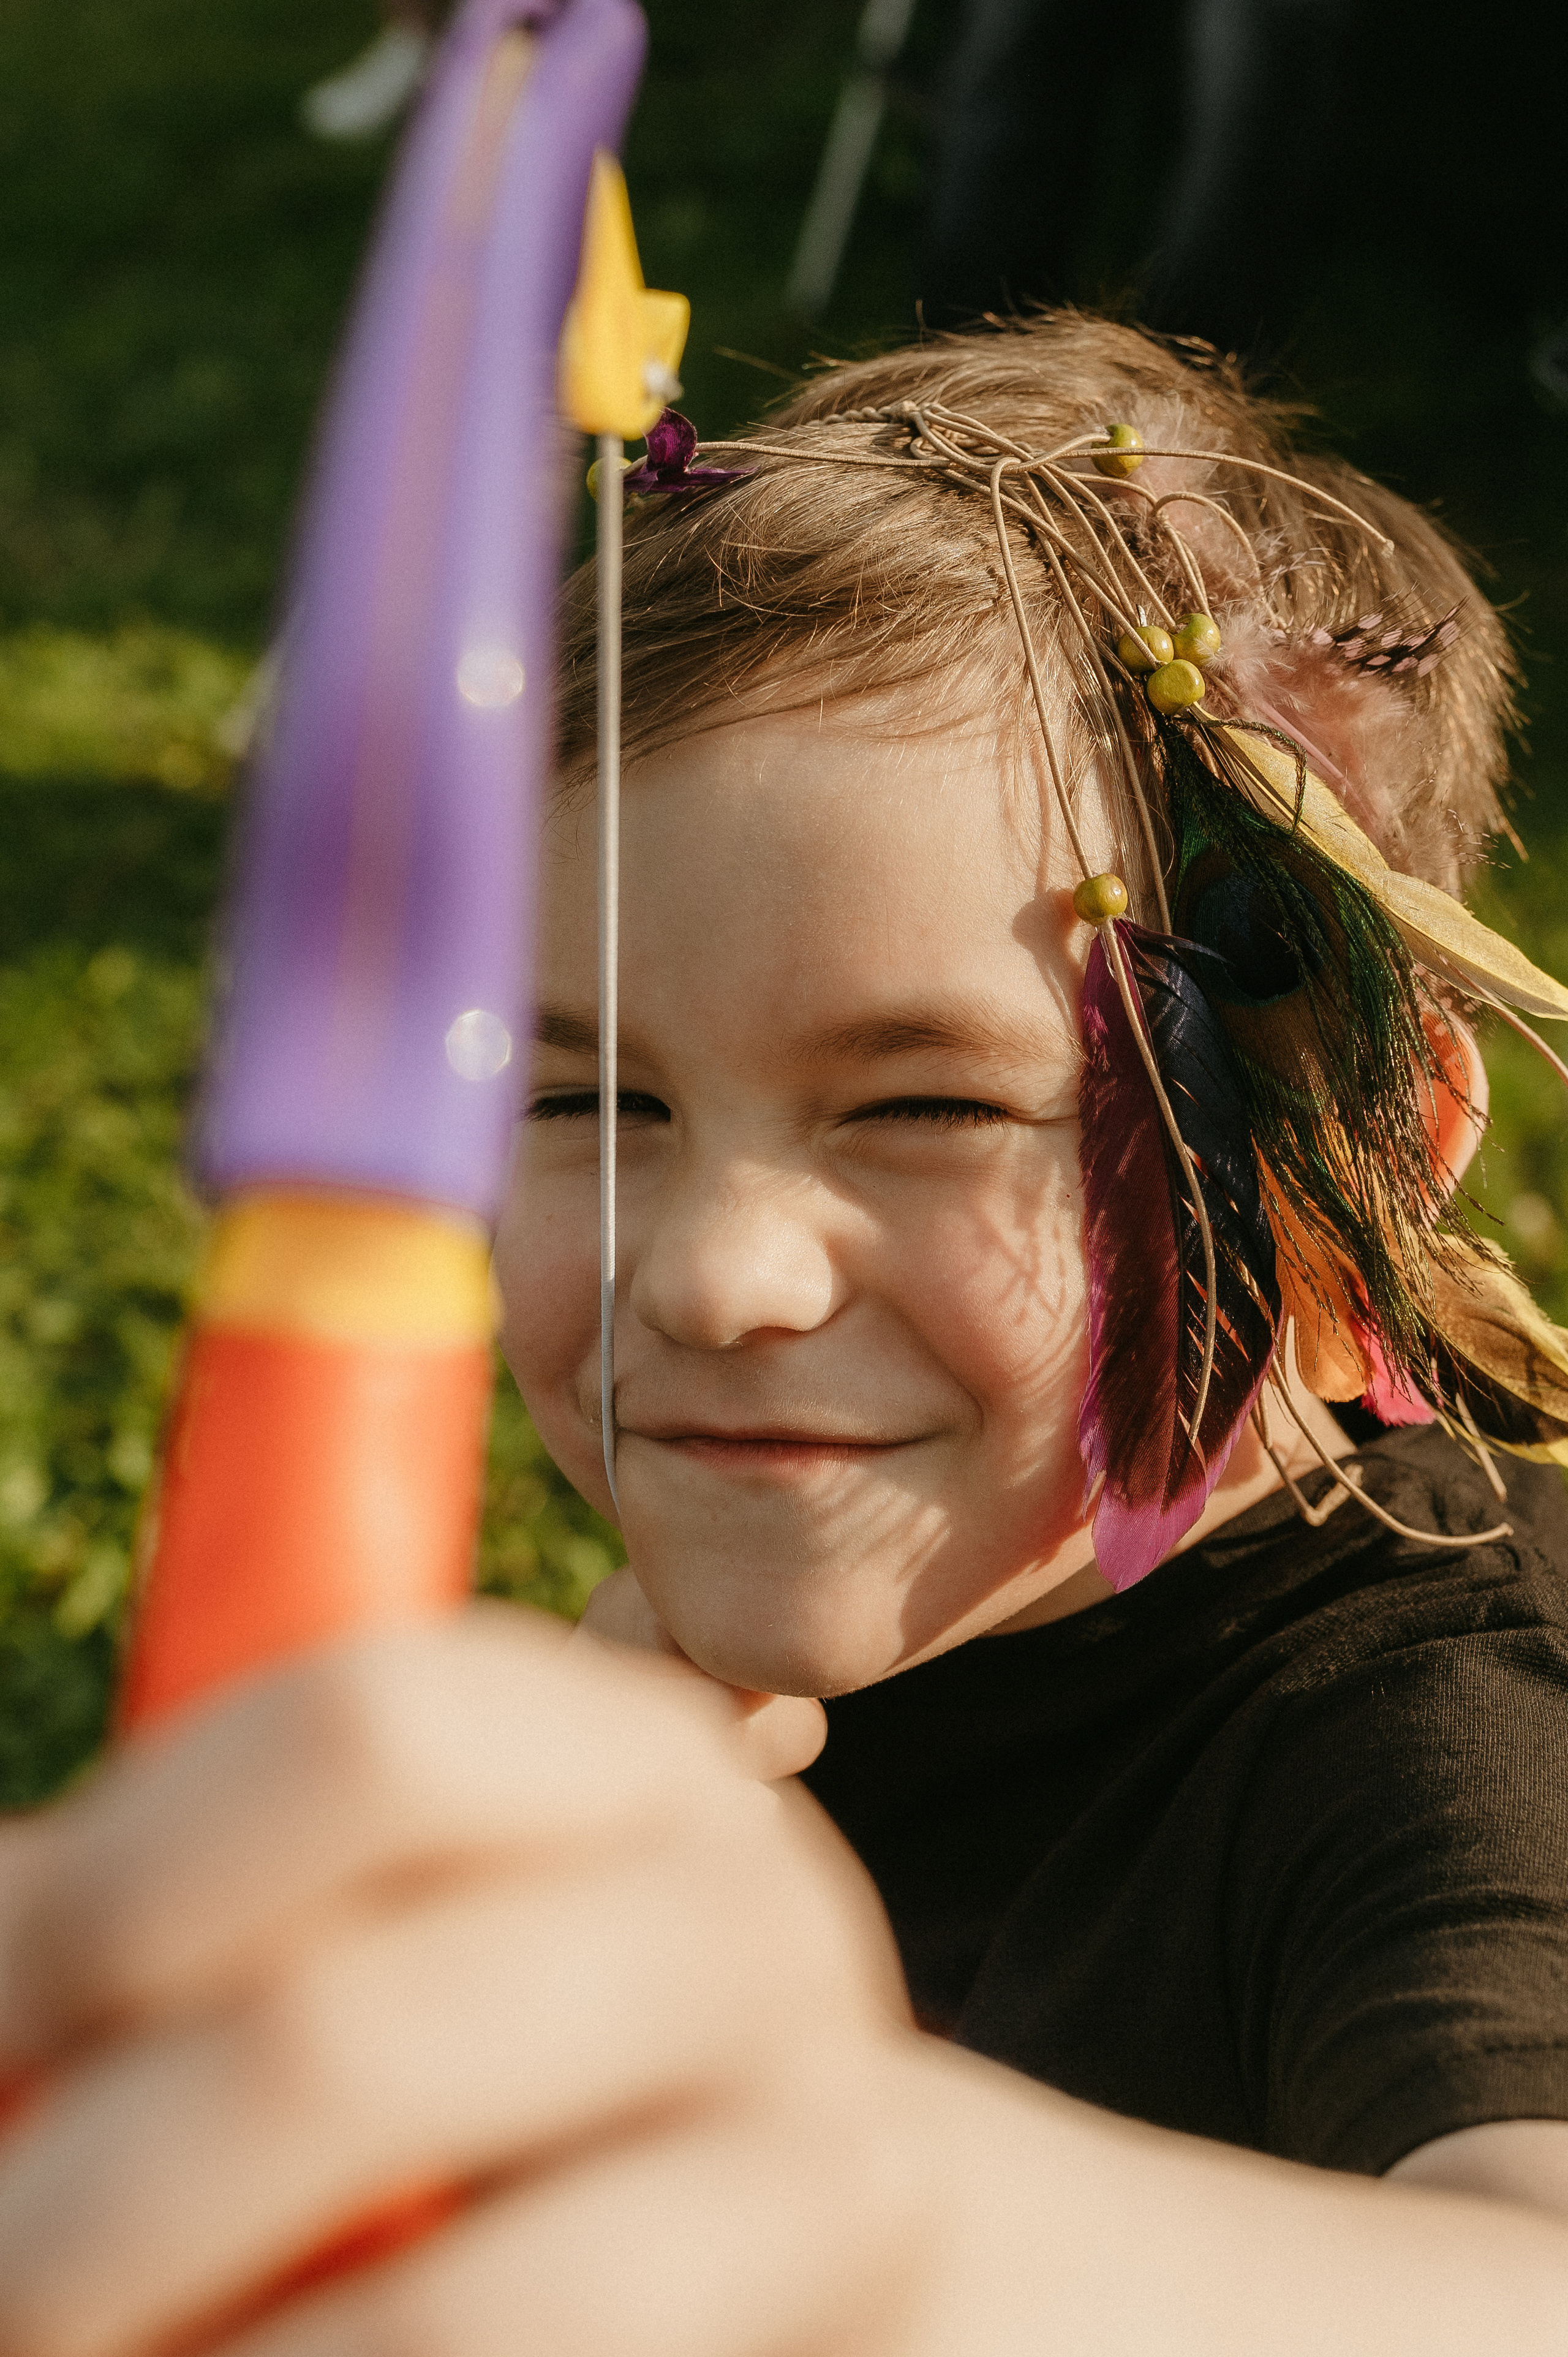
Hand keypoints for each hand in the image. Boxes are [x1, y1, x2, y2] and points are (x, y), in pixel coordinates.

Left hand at [0, 1608, 951, 2356]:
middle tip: (0, 2279)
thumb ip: (196, 1911)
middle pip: (337, 2043)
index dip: (118, 1889)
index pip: (358, 1735)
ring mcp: (812, 2128)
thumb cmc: (521, 2047)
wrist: (818, 2223)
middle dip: (81, 2211)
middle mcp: (732, 1900)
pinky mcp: (840, 2293)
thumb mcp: (394, 1923)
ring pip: (444, 2318)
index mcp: (602, 1747)